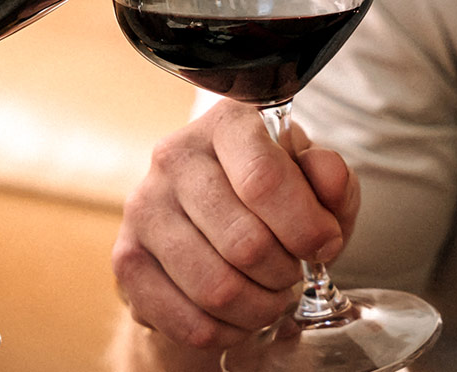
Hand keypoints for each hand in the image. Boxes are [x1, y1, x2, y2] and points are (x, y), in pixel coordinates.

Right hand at [110, 99, 357, 355]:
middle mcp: (175, 156)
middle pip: (244, 242)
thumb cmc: (271, 204)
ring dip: (257, 307)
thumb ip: (329, 177)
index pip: (264, 179)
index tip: (324, 245)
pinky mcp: (126, 257)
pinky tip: (236, 315)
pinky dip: (225, 331)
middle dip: (284, 273)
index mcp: (227, 124)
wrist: (210, 234)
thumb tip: (327, 181)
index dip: (306, 228)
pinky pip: (188, 320)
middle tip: (290, 272)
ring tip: (267, 295)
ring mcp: (143, 207)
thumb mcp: (313, 184)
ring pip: (216, 288)